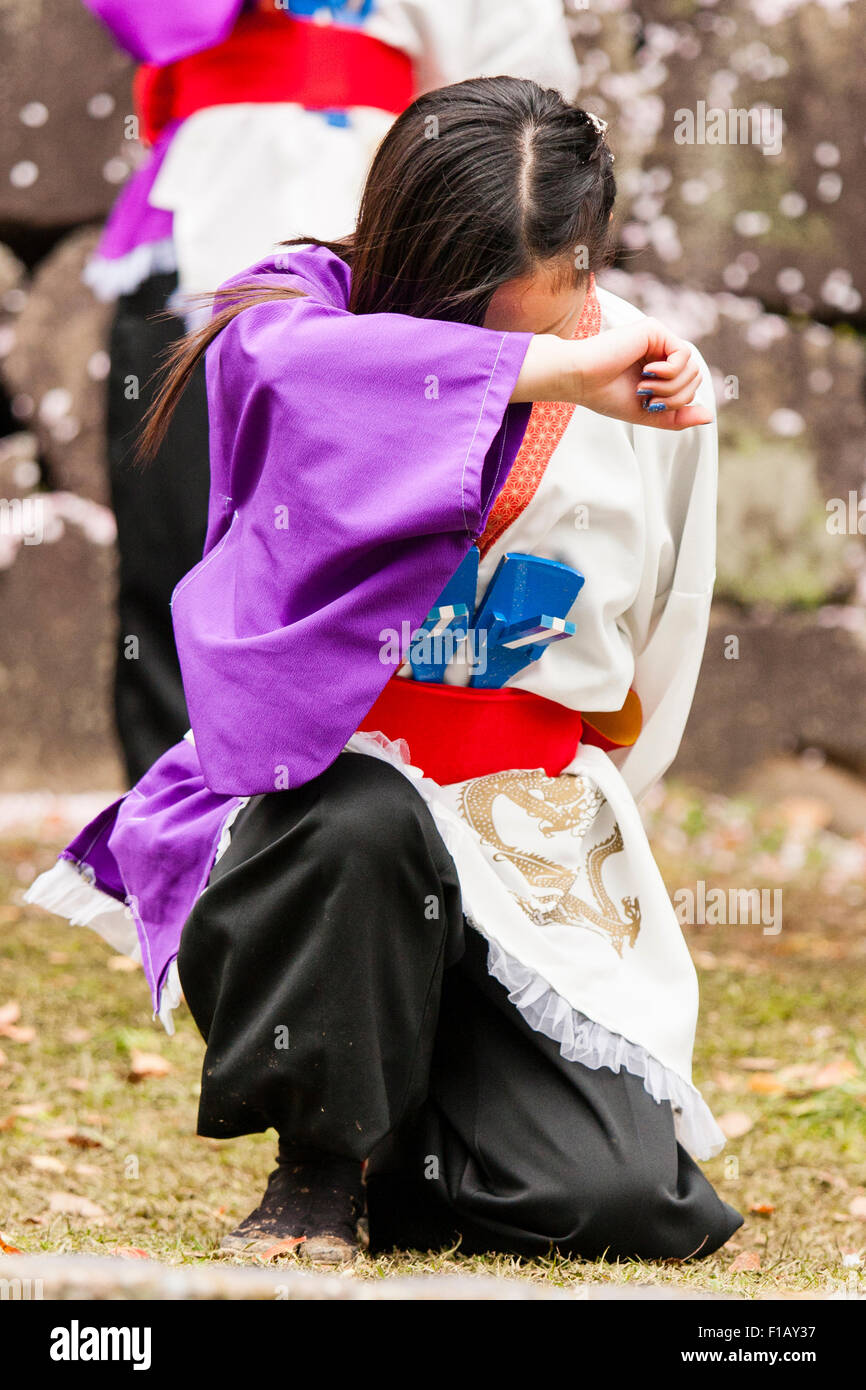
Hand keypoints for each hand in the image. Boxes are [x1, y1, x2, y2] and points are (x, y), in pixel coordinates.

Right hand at [512, 318, 712, 430]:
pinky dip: (670, 371)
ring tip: (645, 386)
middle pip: (695, 377)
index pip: (690, 386)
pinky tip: (648, 372)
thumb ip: (677, 417)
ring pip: (692, 368)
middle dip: (676, 396)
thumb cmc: (606, 396)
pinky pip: (683, 355)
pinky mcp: (655, 330)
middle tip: (647, 397)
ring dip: (671, 387)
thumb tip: (709, 417)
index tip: (649, 405)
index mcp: (659, 368)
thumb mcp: (648, 415)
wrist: (581, 380)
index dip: (677, 403)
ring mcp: (659, 338)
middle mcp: (661, 351)